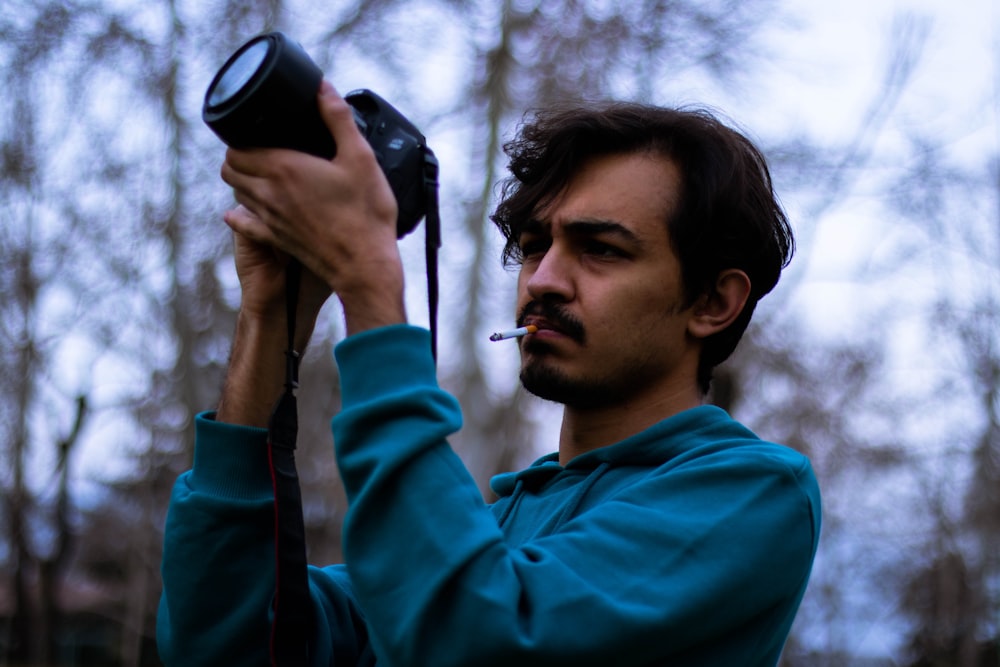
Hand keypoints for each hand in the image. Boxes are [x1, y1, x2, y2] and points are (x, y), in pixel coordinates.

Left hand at [220, 82, 405, 333]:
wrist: (365, 265)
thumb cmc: (366, 213)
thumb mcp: (360, 158)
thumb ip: (338, 119)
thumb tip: (322, 88)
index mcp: (284, 168)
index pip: (236, 149)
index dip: (240, 137)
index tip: (256, 132)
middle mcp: (270, 193)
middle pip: (230, 169)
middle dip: (238, 155)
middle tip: (258, 148)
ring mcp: (270, 219)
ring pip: (236, 193)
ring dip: (242, 180)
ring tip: (261, 172)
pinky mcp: (277, 239)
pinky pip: (244, 224)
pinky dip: (239, 214)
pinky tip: (241, 211)